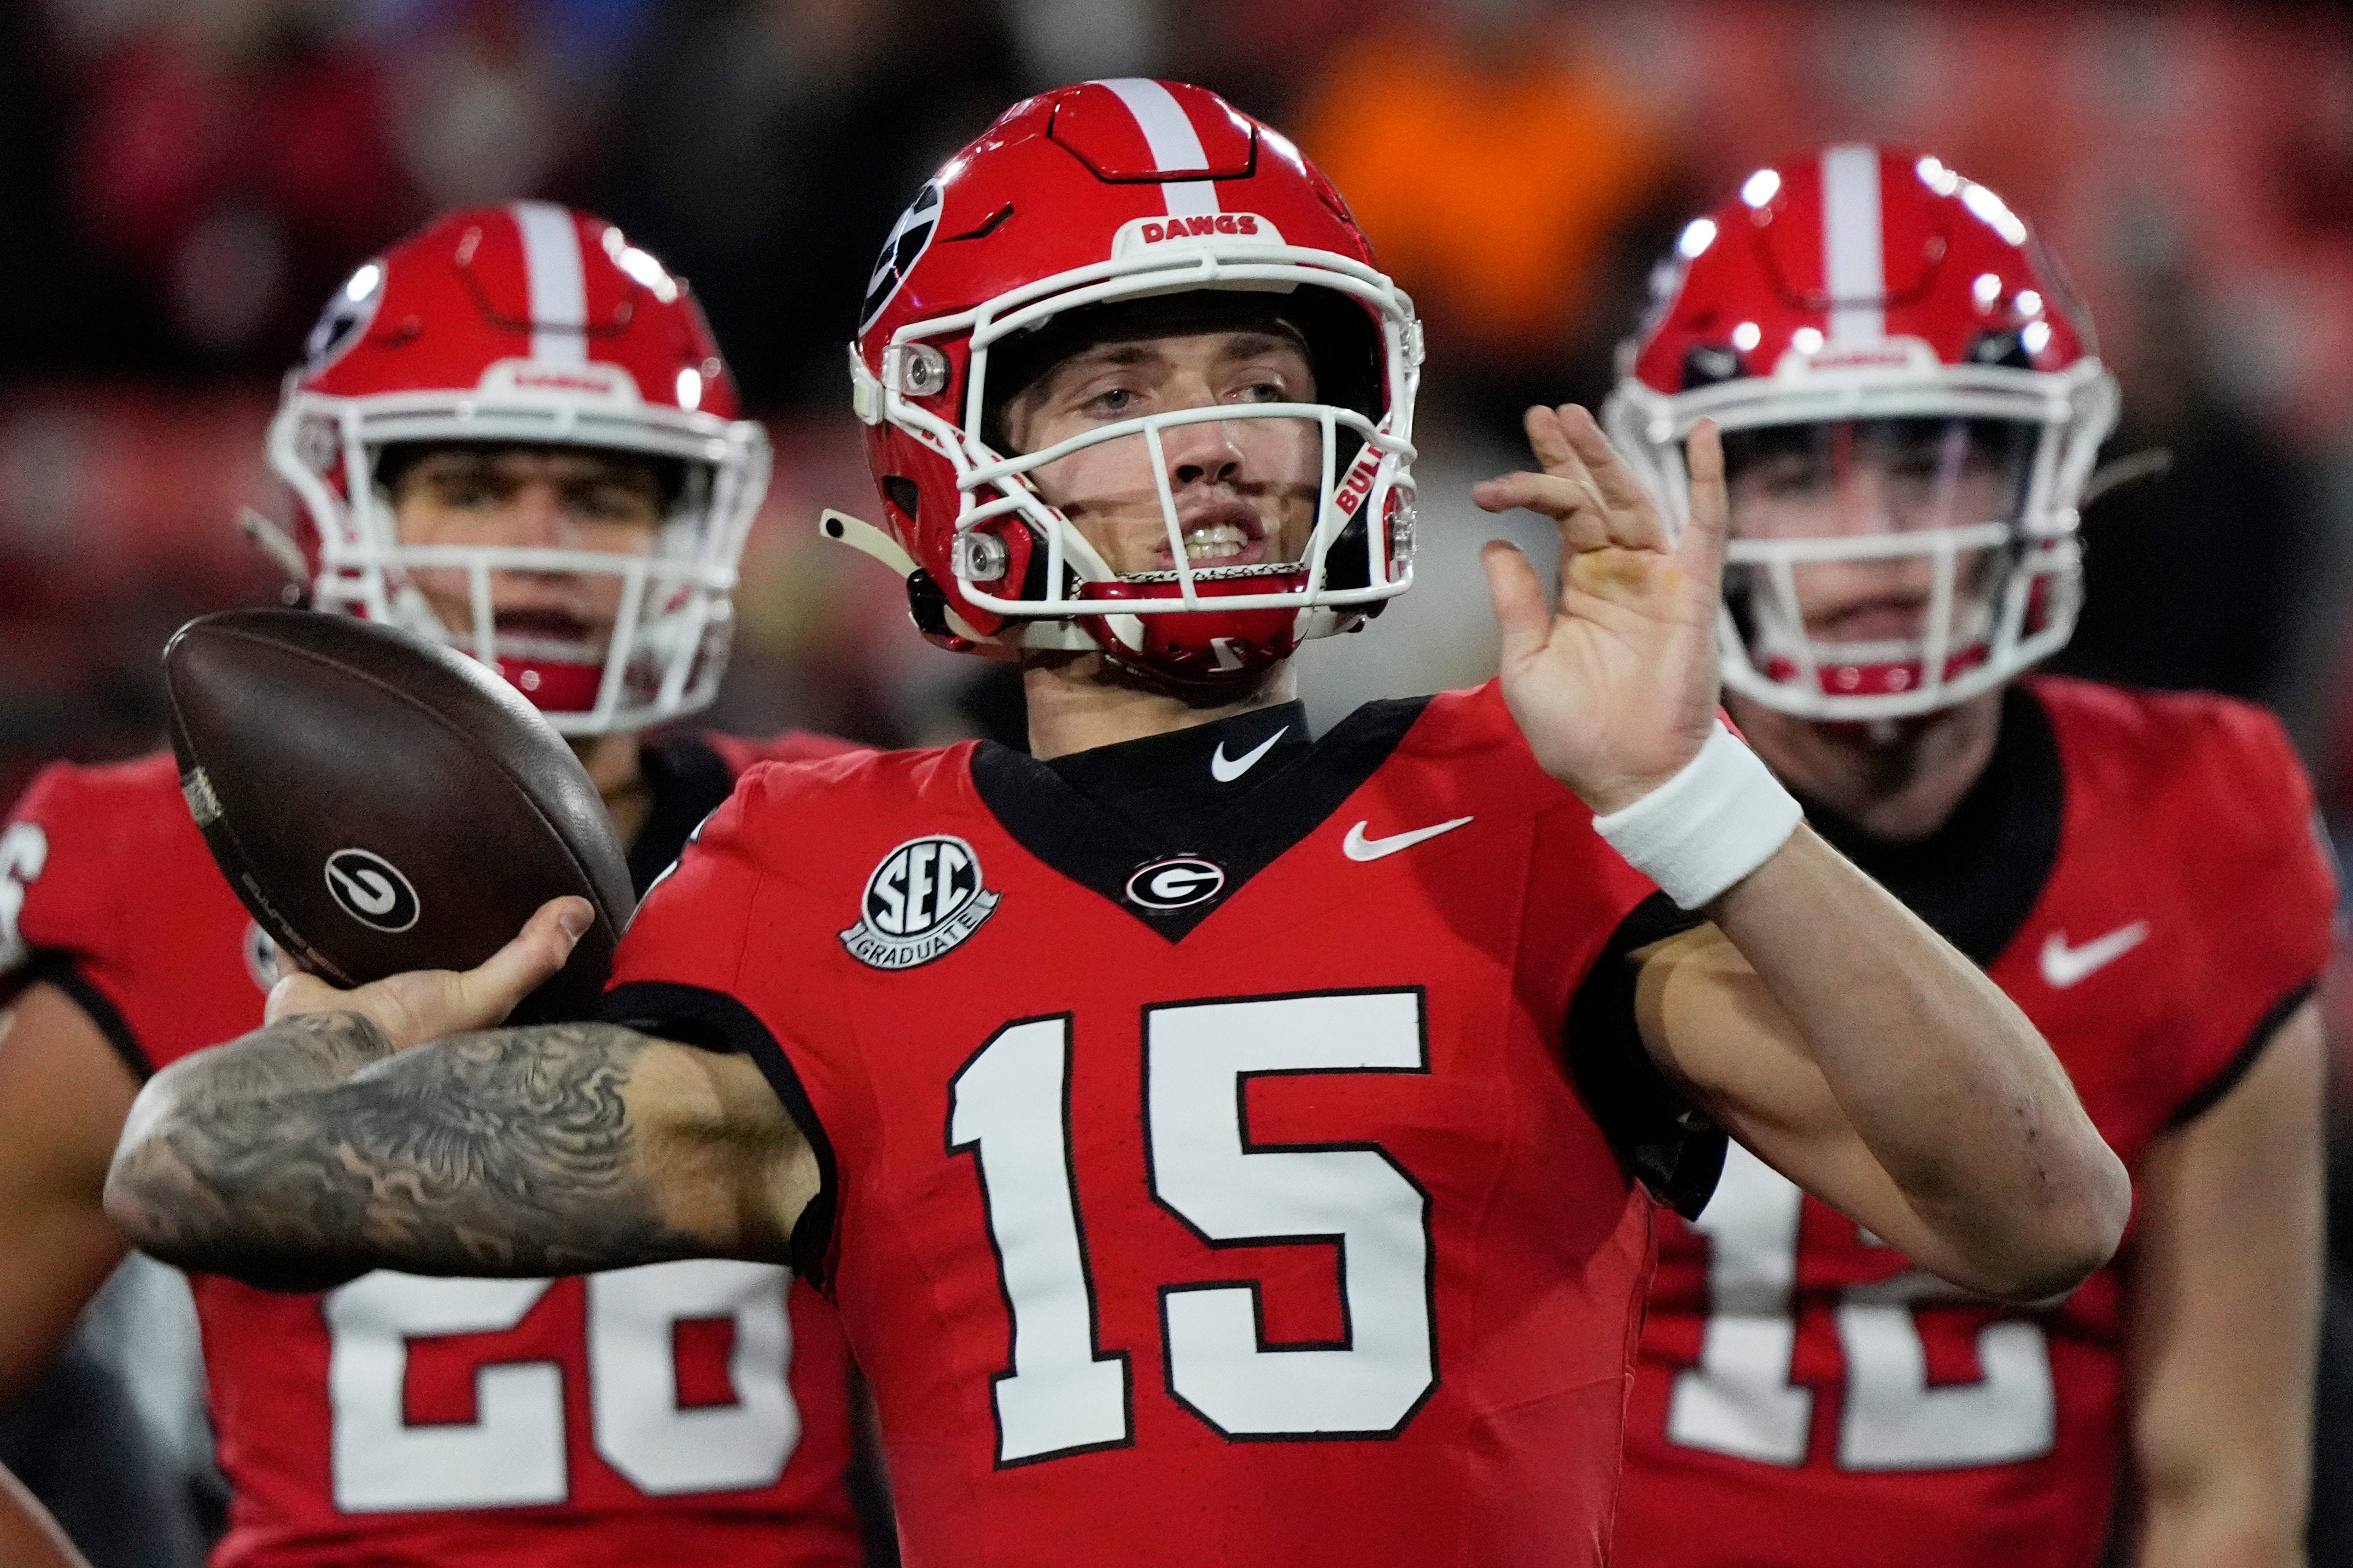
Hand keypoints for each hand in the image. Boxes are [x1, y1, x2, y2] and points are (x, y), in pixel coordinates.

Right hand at [264, 896, 592, 1046]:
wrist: (321, 1057)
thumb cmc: (408, 1038)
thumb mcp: (483, 997)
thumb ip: (530, 958)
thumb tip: (579, 911)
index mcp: (442, 1017)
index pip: (471, 979)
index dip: (483, 953)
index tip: (500, 908)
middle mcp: (394, 1010)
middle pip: (410, 961)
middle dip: (418, 930)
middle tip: (434, 880)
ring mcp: (346, 1000)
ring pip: (357, 951)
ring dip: (364, 922)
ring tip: (381, 873)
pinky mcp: (302, 986)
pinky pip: (299, 945)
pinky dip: (301, 920)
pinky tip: (312, 882)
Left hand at [1473, 404, 1727, 813]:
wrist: (1629, 776)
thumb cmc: (1578, 734)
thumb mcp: (1526, 663)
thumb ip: (1515, 601)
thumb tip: (1495, 543)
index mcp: (1579, 585)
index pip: (1556, 516)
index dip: (1525, 490)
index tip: (1486, 488)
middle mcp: (1619, 572)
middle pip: (1593, 494)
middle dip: (1569, 453)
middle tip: (1543, 413)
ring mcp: (1657, 577)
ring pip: (1634, 498)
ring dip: (1608, 456)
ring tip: (1577, 416)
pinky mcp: (1692, 590)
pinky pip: (1706, 525)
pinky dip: (1709, 479)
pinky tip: (1704, 434)